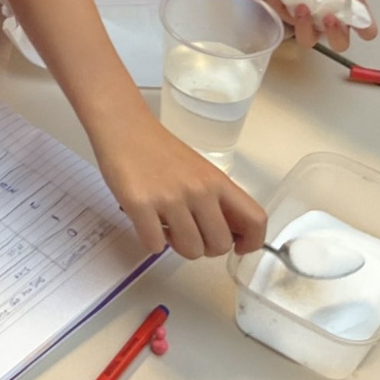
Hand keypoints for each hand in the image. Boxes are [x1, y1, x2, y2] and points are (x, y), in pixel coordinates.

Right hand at [91, 111, 265, 258]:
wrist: (123, 127)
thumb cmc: (159, 150)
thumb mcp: (199, 170)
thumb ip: (215, 199)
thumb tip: (229, 234)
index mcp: (217, 181)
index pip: (256, 220)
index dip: (251, 242)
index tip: (237, 245)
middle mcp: (199, 191)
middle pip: (220, 245)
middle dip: (204, 248)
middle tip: (189, 232)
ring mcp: (169, 199)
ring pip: (190, 251)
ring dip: (177, 246)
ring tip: (166, 225)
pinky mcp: (140, 205)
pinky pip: (154, 246)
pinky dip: (151, 241)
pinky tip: (147, 222)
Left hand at [265, 0, 379, 52]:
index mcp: (352, 16)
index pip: (366, 31)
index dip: (366, 30)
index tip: (362, 22)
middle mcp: (331, 25)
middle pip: (338, 43)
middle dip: (335, 33)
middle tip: (329, 18)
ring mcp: (309, 22)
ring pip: (307, 37)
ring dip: (304, 24)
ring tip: (302, 6)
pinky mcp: (289, 15)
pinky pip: (281, 15)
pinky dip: (276, 3)